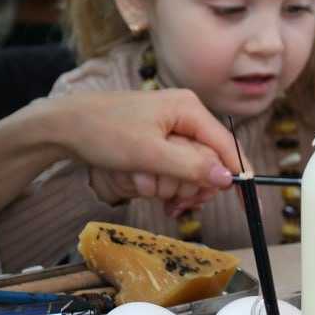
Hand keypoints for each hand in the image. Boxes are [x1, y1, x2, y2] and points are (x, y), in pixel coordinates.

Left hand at [41, 88, 244, 208]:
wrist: (64, 126)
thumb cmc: (103, 133)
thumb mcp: (149, 154)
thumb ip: (191, 166)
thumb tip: (228, 178)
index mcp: (188, 109)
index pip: (228, 146)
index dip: (240, 177)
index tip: (250, 206)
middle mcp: (184, 114)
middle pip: (209, 162)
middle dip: (191, 187)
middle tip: (174, 204)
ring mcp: (169, 127)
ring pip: (188, 170)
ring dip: (170, 187)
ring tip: (145, 188)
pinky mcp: (155, 140)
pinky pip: (171, 168)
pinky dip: (160, 183)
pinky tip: (144, 189)